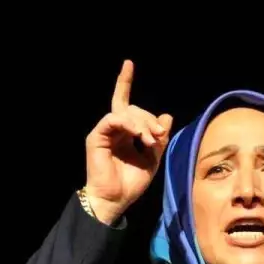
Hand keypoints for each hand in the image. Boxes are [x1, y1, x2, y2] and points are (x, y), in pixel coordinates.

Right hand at [84, 60, 172, 223]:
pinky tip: (137, 134)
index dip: (124, 82)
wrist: (116, 199)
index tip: (128, 63)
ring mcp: (104, 131)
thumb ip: (158, 138)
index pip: (125, 103)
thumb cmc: (131, 183)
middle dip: (150, 120)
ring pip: (125, 112)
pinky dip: (128, 123)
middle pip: (133, 109)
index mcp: (125, 132)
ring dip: (142, 123)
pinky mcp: (96, 137)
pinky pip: (113, 119)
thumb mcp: (152, 159)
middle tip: (158, 136)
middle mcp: (113, 129)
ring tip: (150, 140)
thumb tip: (167, 116)